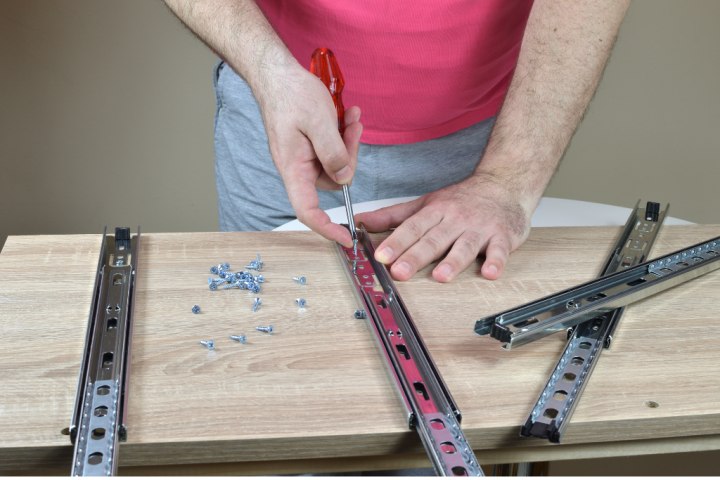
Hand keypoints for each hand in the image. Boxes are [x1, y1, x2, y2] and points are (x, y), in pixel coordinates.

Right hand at [254, 63, 362, 246]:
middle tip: (353, 130)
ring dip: (348, 142)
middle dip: (349, 159)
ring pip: (336, 163)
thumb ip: (333, 153)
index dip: (326, 228)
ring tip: (351, 117)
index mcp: (293, 168)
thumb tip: (345, 179)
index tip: (346, 238)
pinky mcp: (310, 146)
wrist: (277, 73)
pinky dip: (343, 135)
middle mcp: (298, 167)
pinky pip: (333, 150)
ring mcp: (304, 157)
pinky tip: (347, 116)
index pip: (308, 211)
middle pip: (332, 182)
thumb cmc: (290, 94)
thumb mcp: (318, 122)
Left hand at [355, 174, 531, 281]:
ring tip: (440, 276)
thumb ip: (393, 216)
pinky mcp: (502, 237)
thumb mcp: (425, 203)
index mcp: (435, 212)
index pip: (412, 228)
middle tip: (400, 272)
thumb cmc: (461, 199)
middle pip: (433, 239)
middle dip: (416, 256)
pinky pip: (500, 250)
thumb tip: (360, 222)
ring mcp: (479, 228)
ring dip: (453, 261)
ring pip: (464, 246)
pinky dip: (496, 261)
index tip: (380, 256)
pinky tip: (490, 272)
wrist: (504, 184)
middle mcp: (455, 219)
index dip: (396, 243)